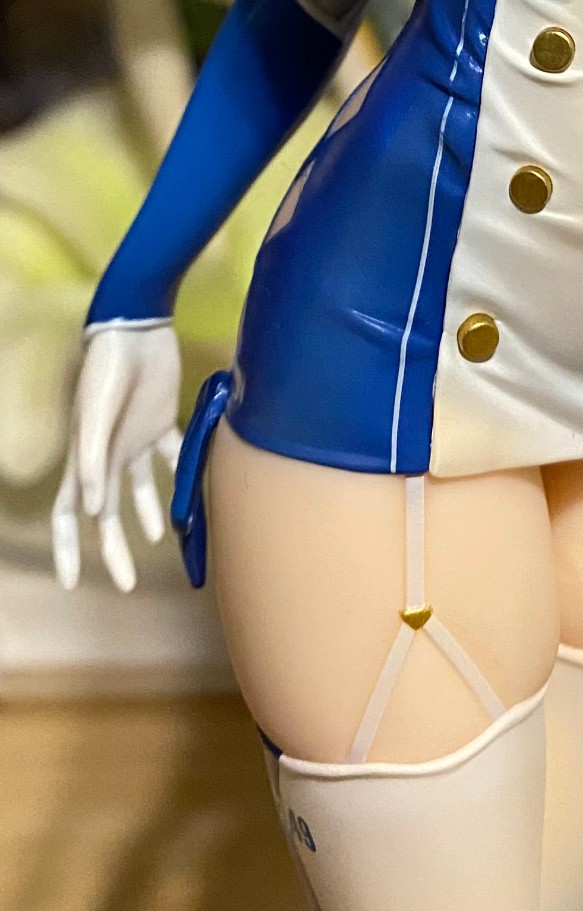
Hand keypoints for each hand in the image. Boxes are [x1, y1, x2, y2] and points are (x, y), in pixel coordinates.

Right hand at [52, 324, 181, 593]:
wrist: (137, 325)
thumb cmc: (107, 367)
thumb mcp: (94, 412)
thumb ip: (93, 457)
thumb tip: (95, 510)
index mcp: (86, 456)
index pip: (69, 513)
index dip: (67, 549)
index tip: (70, 583)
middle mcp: (109, 453)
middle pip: (107, 514)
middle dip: (112, 551)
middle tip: (126, 585)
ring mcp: (135, 438)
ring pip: (138, 491)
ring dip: (144, 519)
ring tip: (155, 544)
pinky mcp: (162, 420)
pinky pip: (170, 458)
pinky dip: (178, 478)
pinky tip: (188, 500)